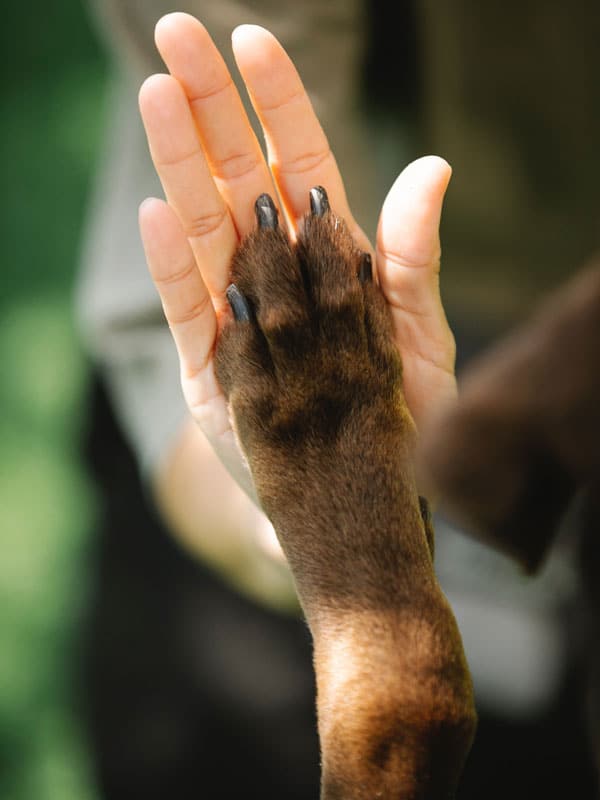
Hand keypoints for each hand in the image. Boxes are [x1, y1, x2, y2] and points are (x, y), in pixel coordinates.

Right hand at [138, 12, 455, 500]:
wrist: (360, 497)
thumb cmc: (397, 415)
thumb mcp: (417, 334)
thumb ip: (411, 256)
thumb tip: (433, 167)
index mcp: (328, 257)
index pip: (299, 163)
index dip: (278, 104)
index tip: (252, 43)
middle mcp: (276, 273)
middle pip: (238, 178)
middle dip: (209, 108)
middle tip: (176, 37)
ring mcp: (237, 314)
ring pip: (204, 226)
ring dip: (181, 164)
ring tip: (157, 97)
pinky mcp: (210, 365)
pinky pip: (190, 305)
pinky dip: (175, 261)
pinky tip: (162, 212)